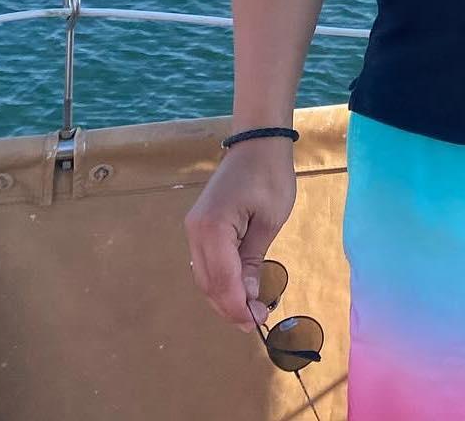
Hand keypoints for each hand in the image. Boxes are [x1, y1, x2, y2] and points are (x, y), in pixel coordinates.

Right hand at [184, 138, 297, 331]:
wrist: (257, 141)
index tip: (258, 322)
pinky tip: (239, 288)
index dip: (238, 306)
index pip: (223, 281)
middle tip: (257, 321)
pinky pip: (207, 263)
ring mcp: (194, 229)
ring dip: (225, 297)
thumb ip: (254, 260)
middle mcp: (195, 232)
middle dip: (230, 307)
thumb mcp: (270, 220)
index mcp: (212, 229)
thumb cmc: (270, 175)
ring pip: (205, 277)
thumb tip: (247, 298)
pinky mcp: (200, 227)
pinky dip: (221, 280)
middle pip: (209, 284)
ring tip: (250, 310)